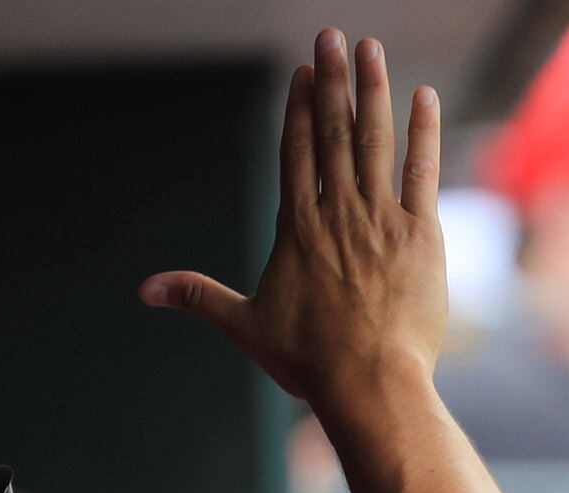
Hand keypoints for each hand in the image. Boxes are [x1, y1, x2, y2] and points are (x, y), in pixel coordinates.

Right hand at [140, 31, 445, 412]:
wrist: (369, 382)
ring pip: (374, 140)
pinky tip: (424, 96)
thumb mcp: (245, 325)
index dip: (300, 109)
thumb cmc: (309, 360)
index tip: (303, 71)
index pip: (297, 152)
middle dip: (332, 80)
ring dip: (372, 90)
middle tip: (333, 35)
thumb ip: (199, 297)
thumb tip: (144, 291)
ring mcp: (380, 219)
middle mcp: (336, 212)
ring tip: (369, 49)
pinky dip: (423, 132)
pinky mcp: (421, 235)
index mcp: (296, 227)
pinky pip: (421, 171)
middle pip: (333, 132)